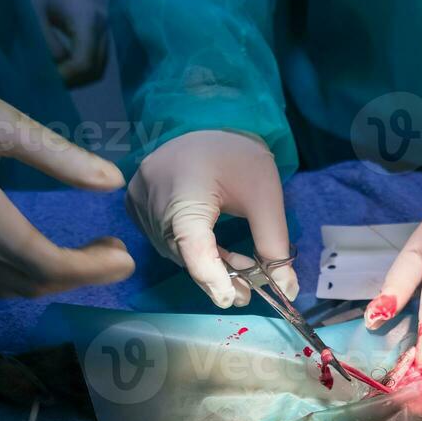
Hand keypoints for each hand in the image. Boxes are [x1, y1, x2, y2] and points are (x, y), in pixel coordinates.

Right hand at [0, 39, 133, 297]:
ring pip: (4, 286)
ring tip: (87, 254)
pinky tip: (39, 251)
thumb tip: (110, 180)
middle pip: (28, 283)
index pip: (45, 264)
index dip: (90, 270)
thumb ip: (56, 155)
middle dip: (79, 277)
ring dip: (50, 278)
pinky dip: (19, 274)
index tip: (124, 257)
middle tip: (114, 253)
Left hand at [3, 0, 107, 87]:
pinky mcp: (97, 28)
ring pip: (97, 67)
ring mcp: (102, 26)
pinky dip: (78, 68)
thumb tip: (54, 77)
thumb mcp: (31, 18)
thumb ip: (46, 48)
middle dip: (72, 81)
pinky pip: (93, 57)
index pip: (84, 62)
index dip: (66, 79)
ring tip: (51, 77)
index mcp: (87, 18)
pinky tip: (59, 67)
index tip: (43, 83)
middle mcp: (102, 23)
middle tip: (46, 84)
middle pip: (96, 69)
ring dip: (76, 77)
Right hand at [125, 130, 297, 307]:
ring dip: (206, 265)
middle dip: (217, 275)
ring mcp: (138, 201)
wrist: (206, 122)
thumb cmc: (239, 158)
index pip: (192, 242)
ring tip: (239, 266)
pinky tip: (215, 252)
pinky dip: (191, 253)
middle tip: (247, 291)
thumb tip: (286, 290)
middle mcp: (151, 196)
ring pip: (174, 251)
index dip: (210, 275)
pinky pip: (165, 240)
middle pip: (184, 252)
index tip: (230, 298)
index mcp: (184, 187)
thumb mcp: (265, 198)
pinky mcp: (135, 205)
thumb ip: (273, 245)